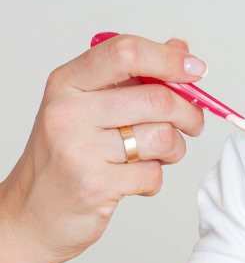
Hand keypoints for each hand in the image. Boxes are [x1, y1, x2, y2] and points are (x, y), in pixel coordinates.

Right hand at [0, 35, 206, 262]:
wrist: (30, 215)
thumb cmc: (66, 156)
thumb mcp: (91, 106)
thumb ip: (135, 76)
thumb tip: (181, 48)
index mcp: (68, 82)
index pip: (126, 53)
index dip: (169, 58)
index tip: (195, 68)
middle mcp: (68, 111)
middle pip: (157, 98)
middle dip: (189, 113)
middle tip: (192, 123)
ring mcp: (79, 149)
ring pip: (163, 137)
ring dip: (174, 149)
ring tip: (158, 155)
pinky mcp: (94, 185)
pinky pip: (154, 174)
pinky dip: (155, 179)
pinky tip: (135, 180)